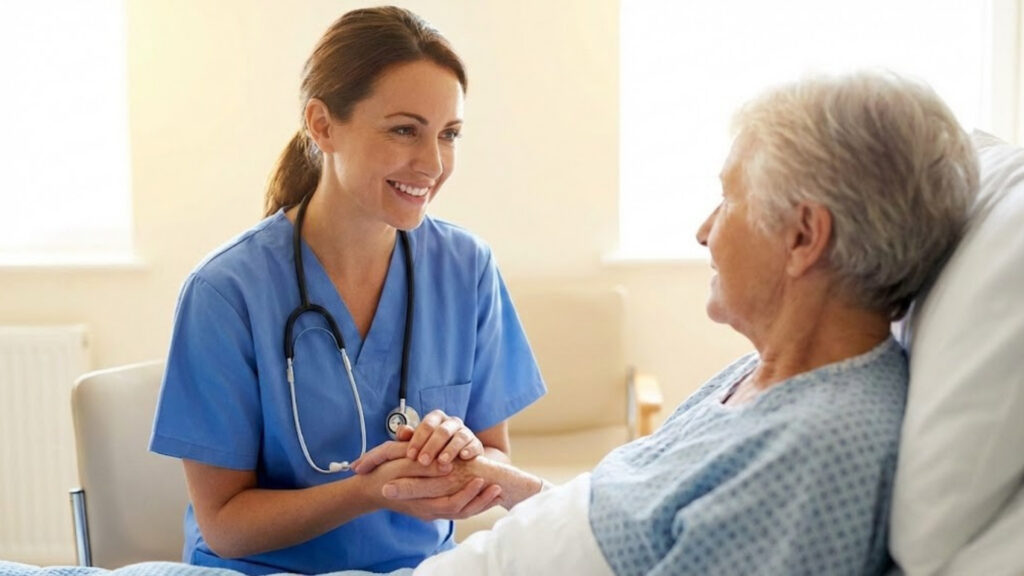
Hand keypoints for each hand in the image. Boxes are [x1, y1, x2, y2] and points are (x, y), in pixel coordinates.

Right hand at [357, 442, 501, 519]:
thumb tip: (446, 466)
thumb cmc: (385, 472)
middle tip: (497, 487)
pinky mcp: (434, 509)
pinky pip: (457, 510)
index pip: (451, 503)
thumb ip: (423, 466)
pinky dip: (472, 503)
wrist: (372, 489)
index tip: (482, 479)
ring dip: (480, 503)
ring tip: (497, 491)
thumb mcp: (400, 463)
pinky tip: (484, 494)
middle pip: (460, 511)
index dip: (468, 493)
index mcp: (420, 502)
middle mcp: (428, 511)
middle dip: (480, 500)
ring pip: (461, 513)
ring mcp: (431, 512)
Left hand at [405, 410, 484, 468]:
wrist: (456, 461)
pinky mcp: (476, 444)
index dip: (418, 439)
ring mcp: (466, 432)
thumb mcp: (419, 444)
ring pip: (459, 436)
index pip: (427, 425)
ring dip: (450, 449)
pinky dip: (469, 450)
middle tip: (423, 461)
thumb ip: (409, 438)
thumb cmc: (432, 451)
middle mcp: (452, 423)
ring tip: (441, 462)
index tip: (410, 455)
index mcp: (436, 419)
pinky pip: (474, 444)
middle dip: (431, 446)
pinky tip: (463, 457)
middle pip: (443, 430)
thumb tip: (402, 431)